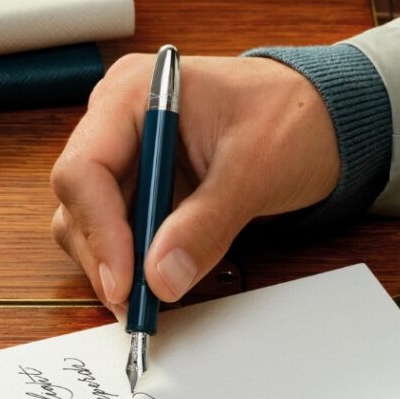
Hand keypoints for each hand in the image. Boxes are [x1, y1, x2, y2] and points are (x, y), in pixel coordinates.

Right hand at [50, 53, 340, 315]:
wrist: (322, 118)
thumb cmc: (292, 118)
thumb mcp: (257, 168)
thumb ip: (206, 224)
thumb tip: (161, 278)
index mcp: (131, 94)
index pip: (84, 170)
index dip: (99, 231)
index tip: (126, 281)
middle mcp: (112, 124)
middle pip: (77, 203)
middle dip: (105, 257)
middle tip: (137, 304)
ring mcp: (120, 157)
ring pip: (85, 225)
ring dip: (113, 267)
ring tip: (149, 298)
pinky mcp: (132, 188)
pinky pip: (112, 234)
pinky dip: (129, 264)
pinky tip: (155, 280)